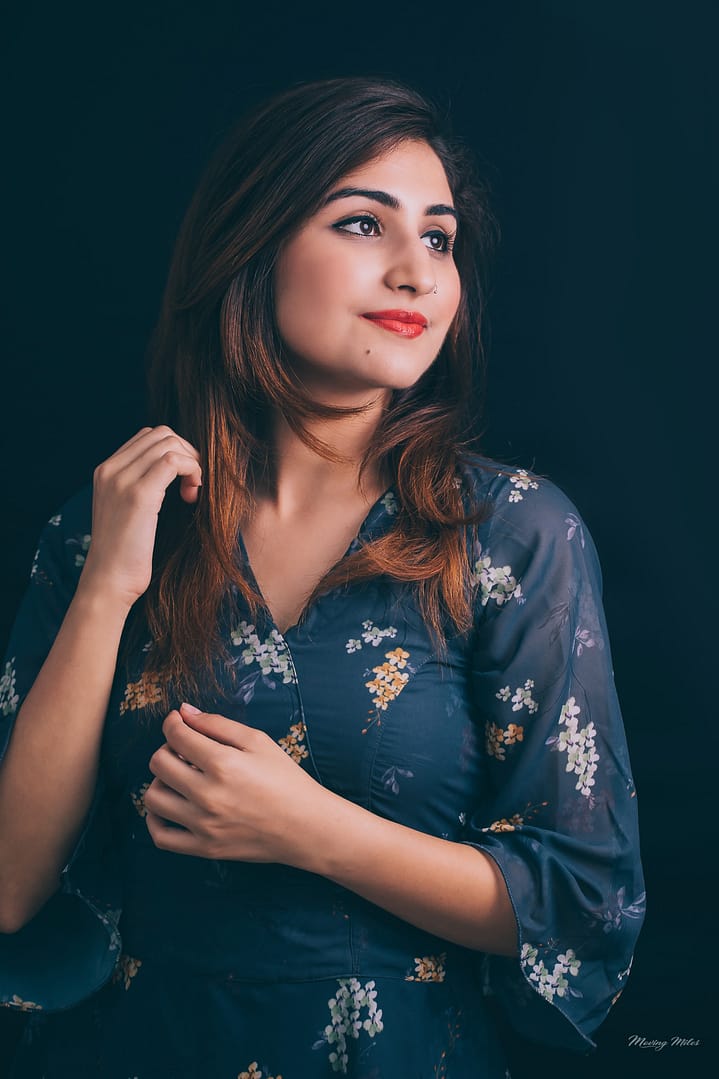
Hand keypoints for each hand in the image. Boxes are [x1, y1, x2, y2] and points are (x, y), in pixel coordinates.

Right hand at [79, 426, 201, 607]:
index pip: (148, 436)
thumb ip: (140, 485)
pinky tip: (191, 495)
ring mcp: (122, 480)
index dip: (175, 451)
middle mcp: (110, 469)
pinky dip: (192, 471)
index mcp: (106, 471)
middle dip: (186, 453)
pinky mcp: (139, 495)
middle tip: (192, 485)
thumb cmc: (125, 553)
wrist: (109, 581)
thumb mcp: (127, 510)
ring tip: (191, 493)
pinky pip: (173, 461)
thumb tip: (174, 468)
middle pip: (161, 434)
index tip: (183, 481)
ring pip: (169, 443)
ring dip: (191, 463)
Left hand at [143, 703, 328, 864]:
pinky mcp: (205, 848)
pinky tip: (171, 806)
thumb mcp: (258, 741)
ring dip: (160, 781)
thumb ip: (217, 723)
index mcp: (223, 764)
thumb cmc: (285, 779)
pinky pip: (161, 836)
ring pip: (153, 798)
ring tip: (179, 778)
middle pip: (158, 763)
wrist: (306, 826)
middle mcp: (208, 795)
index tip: (177, 721)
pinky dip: (156, 819)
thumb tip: (184, 712)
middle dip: (166, 749)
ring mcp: (204, 825)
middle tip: (184, 750)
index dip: (172, 723)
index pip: (175, 736)